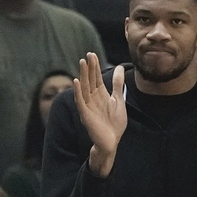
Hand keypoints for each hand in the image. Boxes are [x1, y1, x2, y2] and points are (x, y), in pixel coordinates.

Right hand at [73, 53, 126, 176]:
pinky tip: (76, 81)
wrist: (111, 142)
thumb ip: (118, 84)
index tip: (93, 54)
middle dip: (89, 68)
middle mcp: (92, 99)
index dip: (95, 67)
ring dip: (83, 75)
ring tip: (82, 63)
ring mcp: (88, 106)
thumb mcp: (118, 100)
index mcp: (100, 95)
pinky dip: (78, 92)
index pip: (96, 77)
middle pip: (90, 80)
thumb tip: (120, 67)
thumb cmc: (114, 123)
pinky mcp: (85, 115)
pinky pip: (80, 102)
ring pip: (84, 88)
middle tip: (88, 55)